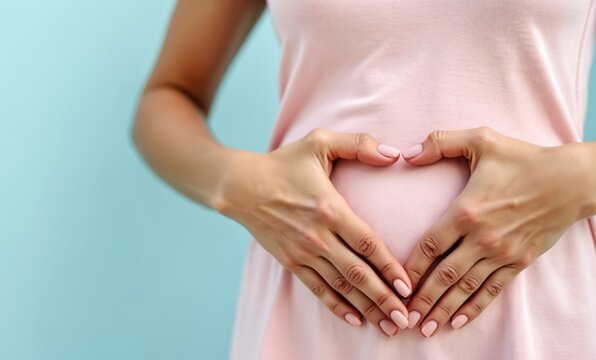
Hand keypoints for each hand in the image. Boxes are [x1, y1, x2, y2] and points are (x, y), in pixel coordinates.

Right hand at [216, 129, 413, 335]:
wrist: (240, 186)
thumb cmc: (283, 163)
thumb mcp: (319, 143)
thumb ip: (359, 145)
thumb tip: (394, 155)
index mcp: (330, 208)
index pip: (367, 243)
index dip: (389, 266)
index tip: (408, 286)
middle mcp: (317, 236)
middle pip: (357, 272)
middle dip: (383, 297)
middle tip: (405, 316)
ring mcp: (302, 252)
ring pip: (340, 286)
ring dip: (365, 307)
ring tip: (387, 324)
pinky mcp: (290, 261)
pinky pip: (317, 288)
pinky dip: (336, 305)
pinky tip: (355, 319)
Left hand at [401, 127, 595, 336]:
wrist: (571, 180)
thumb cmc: (523, 158)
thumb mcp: (481, 140)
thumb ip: (441, 142)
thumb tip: (406, 153)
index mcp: (466, 211)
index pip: (429, 245)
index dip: (409, 267)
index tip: (393, 282)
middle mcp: (482, 237)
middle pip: (444, 274)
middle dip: (422, 298)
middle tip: (402, 316)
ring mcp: (502, 252)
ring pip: (466, 287)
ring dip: (443, 308)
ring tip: (425, 327)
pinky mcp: (519, 261)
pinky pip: (493, 289)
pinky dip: (475, 307)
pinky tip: (459, 320)